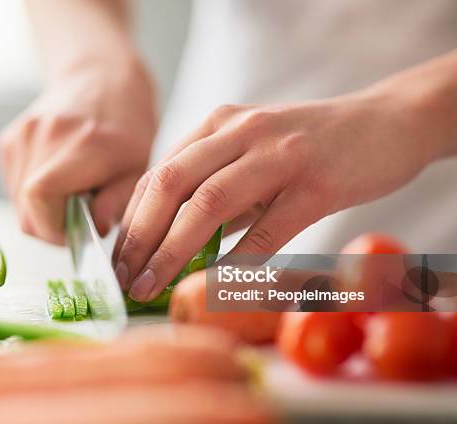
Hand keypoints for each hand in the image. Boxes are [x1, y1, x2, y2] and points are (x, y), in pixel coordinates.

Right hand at [0, 60, 155, 243]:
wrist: (100, 79)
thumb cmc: (126, 125)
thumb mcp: (138, 167)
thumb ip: (117, 202)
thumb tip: (94, 229)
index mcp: (83, 145)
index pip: (41, 199)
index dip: (54, 228)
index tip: (77, 233)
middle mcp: (45, 136)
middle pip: (26, 211)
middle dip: (51, 227)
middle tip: (77, 218)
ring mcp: (22, 136)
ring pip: (17, 203)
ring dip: (42, 212)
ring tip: (70, 194)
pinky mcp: (9, 140)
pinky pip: (13, 186)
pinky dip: (32, 195)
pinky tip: (57, 180)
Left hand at [113, 91, 438, 300]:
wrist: (384, 123)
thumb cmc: (311, 146)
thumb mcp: (252, 152)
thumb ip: (215, 186)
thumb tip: (173, 239)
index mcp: (219, 124)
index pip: (158, 173)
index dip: (132, 219)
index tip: (119, 258)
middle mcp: (241, 131)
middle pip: (172, 185)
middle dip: (140, 236)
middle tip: (127, 278)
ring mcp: (279, 155)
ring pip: (209, 204)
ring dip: (174, 251)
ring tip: (153, 285)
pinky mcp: (316, 184)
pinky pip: (267, 230)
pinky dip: (236, 263)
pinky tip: (215, 288)